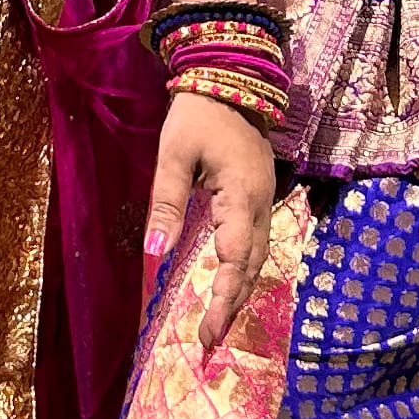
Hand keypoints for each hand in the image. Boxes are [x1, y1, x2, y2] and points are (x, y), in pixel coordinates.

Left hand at [144, 90, 275, 356]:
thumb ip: (165, 204)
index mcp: (241, 198)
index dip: (223, 300)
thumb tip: (154, 255)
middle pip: (251, 267)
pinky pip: (255, 243)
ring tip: (219, 324)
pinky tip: (228, 283)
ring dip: (239, 291)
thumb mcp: (173, 155)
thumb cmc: (198, 113)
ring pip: (257, 257)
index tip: (208, 334)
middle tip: (210, 343)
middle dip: (232, 306)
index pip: (235, 261)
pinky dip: (243, 270)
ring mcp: (264, 200)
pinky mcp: (259, 196)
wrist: (231, 75)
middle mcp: (261, 205)